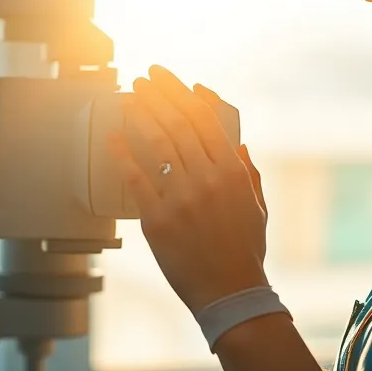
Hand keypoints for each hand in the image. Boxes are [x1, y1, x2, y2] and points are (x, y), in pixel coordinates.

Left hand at [107, 66, 268, 314]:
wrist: (230, 292)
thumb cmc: (245, 252)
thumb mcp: (257, 208)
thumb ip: (249, 174)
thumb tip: (240, 145)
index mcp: (232, 173)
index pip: (205, 120)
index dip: (184, 94)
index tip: (169, 79)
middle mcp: (207, 179)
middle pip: (178, 125)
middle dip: (158, 95)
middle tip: (143, 78)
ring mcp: (181, 198)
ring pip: (157, 144)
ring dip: (141, 115)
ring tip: (130, 97)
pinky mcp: (158, 219)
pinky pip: (137, 179)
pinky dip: (123, 154)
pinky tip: (114, 137)